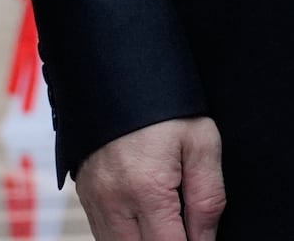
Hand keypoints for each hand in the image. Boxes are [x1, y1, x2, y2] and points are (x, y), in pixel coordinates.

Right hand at [75, 117, 223, 240]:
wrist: (118, 71)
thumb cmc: (164, 104)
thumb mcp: (202, 142)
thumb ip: (208, 198)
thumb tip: (206, 240)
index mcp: (146, 190)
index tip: (203, 239)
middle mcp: (113, 202)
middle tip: (185, 228)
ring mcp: (94, 201)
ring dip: (144, 240)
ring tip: (168, 223)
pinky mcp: (84, 195)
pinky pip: (103, 233)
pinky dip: (126, 235)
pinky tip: (146, 221)